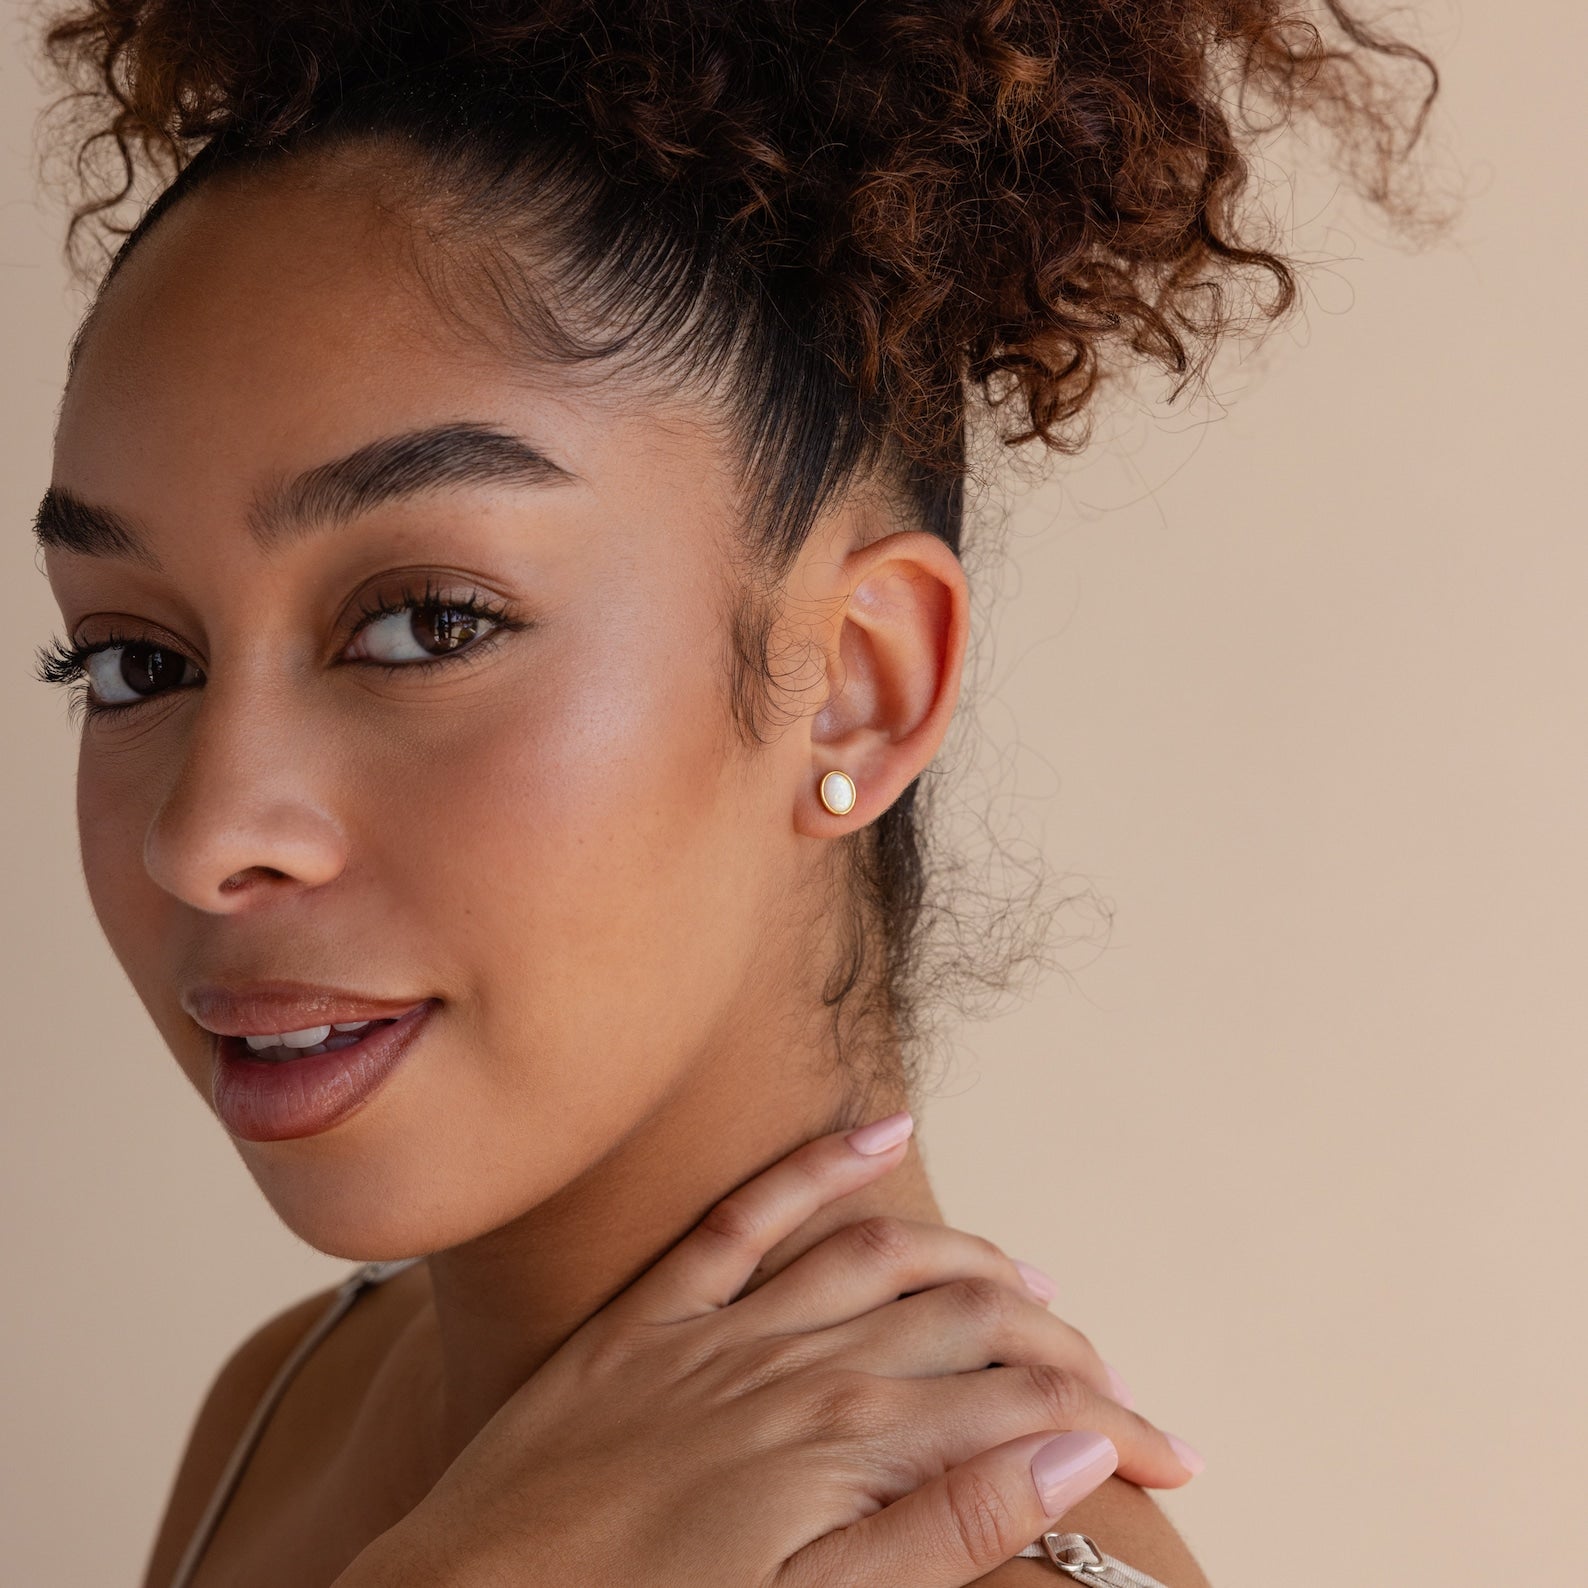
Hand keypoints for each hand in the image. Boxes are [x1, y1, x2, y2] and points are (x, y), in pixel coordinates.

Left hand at [340, 1113, 1196, 1586]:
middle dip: (1061, 1348)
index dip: (1111, 1427)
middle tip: (1116, 1386)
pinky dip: (819, 1163)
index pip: (1019, 1407)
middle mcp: (800, 1360)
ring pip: (883, 1255)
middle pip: (967, 1320)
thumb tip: (1068, 1454)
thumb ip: (943, 1531)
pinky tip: (880, 1129)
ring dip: (971, 1259)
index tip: (1174, 1455)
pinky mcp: (658, 1308)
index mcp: (847, 1442)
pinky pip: (750, 1210)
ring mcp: (726, 1322)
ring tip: (1032, 1283)